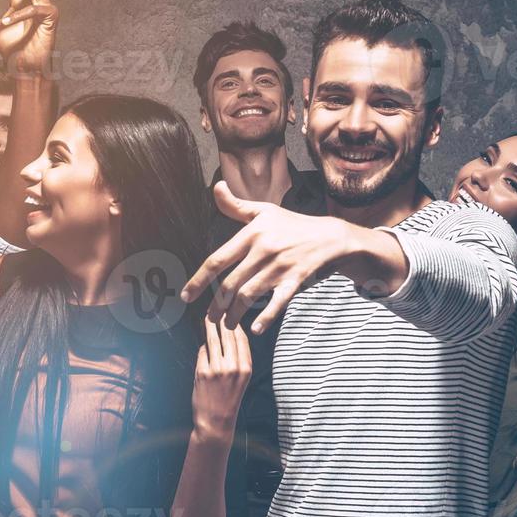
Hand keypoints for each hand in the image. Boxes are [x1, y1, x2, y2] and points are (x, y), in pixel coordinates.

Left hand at [181, 182, 367, 332]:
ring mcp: (279, 266)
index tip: (186, 295)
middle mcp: (263, 250)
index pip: (217, 260)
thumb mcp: (264, 211)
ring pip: (249, 294)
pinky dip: (267, 317)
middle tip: (209, 318)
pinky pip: (278, 301)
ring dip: (235, 313)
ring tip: (227, 324)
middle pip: (230, 283)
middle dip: (216, 304)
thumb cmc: (292, 224)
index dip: (198, 280)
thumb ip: (236, 205)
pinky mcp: (296, 279)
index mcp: (251, 234)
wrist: (330, 235)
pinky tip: (256, 329)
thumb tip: (216, 188)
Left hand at [195, 315, 252, 436]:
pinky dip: (203, 348)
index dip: (236, 324)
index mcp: (246, 368)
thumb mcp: (241, 380)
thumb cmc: (228, 401)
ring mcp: (217, 369)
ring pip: (213, 340)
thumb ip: (237, 360)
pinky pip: (202, 352)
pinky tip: (203, 342)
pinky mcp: (202, 372)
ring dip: (209, 327)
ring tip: (207, 316)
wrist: (216, 423)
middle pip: (228, 335)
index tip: (232, 313)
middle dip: (222, 319)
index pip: (242, 339)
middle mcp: (234, 367)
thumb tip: (227, 338)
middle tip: (218, 307)